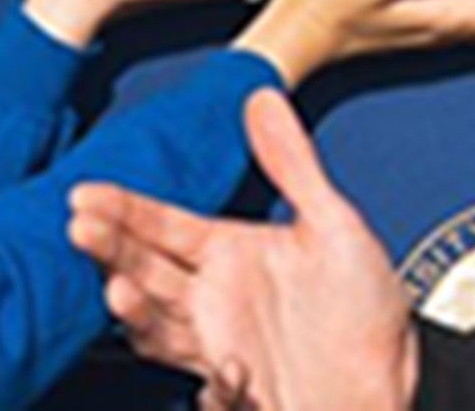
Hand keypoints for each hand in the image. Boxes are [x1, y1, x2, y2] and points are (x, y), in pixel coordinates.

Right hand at [71, 89, 417, 410]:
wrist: (392, 385)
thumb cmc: (362, 311)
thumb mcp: (335, 225)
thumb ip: (292, 164)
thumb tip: (263, 95)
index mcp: (229, 256)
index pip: (162, 226)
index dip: (123, 210)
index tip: (85, 194)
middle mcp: (216, 302)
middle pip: (146, 271)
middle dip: (111, 250)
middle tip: (81, 229)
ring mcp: (223, 352)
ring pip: (162, 331)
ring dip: (140, 314)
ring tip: (121, 291)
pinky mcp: (243, 400)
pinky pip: (221, 396)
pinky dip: (222, 390)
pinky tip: (231, 371)